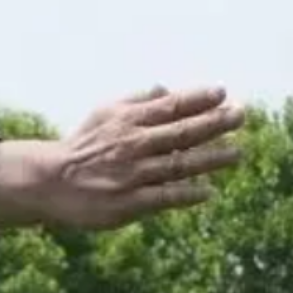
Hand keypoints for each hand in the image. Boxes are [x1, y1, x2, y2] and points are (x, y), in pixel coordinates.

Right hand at [0, 86, 245, 231]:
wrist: (49, 182)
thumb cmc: (82, 147)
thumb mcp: (104, 114)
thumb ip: (137, 101)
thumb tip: (166, 89)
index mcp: (127, 121)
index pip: (170, 106)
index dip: (198, 99)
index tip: (223, 94)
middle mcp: (133, 145)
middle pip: (182, 133)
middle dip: (215, 123)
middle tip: (242, 115)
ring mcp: (133, 175)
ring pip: (179, 165)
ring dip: (211, 158)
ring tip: (238, 153)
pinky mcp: (129, 203)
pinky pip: (165, 197)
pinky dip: (187, 194)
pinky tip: (208, 192)